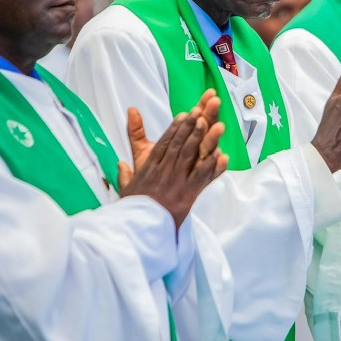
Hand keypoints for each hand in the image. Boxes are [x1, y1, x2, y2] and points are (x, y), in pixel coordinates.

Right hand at [120, 99, 228, 229]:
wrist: (138, 230)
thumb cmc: (135, 211)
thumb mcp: (126, 189)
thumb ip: (124, 173)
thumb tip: (119, 162)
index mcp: (149, 169)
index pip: (164, 144)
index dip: (175, 128)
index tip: (184, 115)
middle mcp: (162, 172)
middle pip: (178, 145)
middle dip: (189, 127)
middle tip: (200, 111)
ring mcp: (175, 183)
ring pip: (188, 156)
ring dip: (200, 138)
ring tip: (211, 124)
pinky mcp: (185, 196)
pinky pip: (199, 178)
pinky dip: (210, 166)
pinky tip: (221, 155)